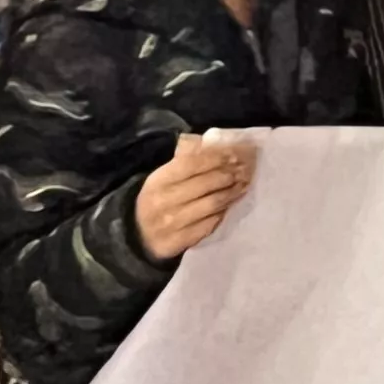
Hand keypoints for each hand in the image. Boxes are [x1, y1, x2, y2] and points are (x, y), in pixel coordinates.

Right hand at [134, 136, 257, 259]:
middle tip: (245, 170)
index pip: (192, 164)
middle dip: (229, 175)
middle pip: (206, 184)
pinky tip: (230, 204)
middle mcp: (164, 201)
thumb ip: (184, 161)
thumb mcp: (163, 178)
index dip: (216, 158)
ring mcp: (172, 223)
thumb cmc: (157, 199)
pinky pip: (209, 225)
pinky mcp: (180, 241)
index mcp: (158, 181)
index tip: (234, 154)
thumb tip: (212, 143)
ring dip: (231, 193)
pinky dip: (223, 213)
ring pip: (212, 205)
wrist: (137, 235)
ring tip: (243, 185)